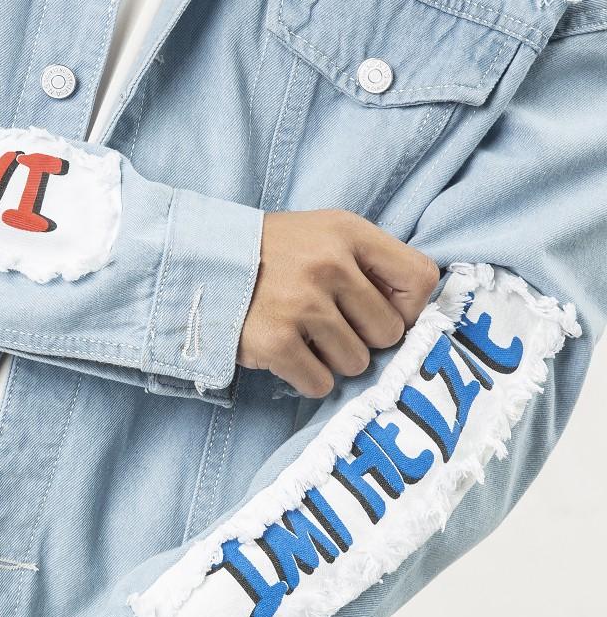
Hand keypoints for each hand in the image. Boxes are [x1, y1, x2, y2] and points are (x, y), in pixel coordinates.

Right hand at [238, 210, 439, 397]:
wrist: (197, 264)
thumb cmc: (268, 255)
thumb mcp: (321, 235)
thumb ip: (366, 262)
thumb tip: (408, 316)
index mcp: (347, 233)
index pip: (420, 278)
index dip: (408, 307)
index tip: (379, 312)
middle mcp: (329, 265)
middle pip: (388, 332)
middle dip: (363, 339)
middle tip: (330, 328)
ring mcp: (302, 305)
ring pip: (356, 363)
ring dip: (333, 361)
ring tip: (304, 338)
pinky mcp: (276, 342)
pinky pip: (320, 383)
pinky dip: (307, 379)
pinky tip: (288, 356)